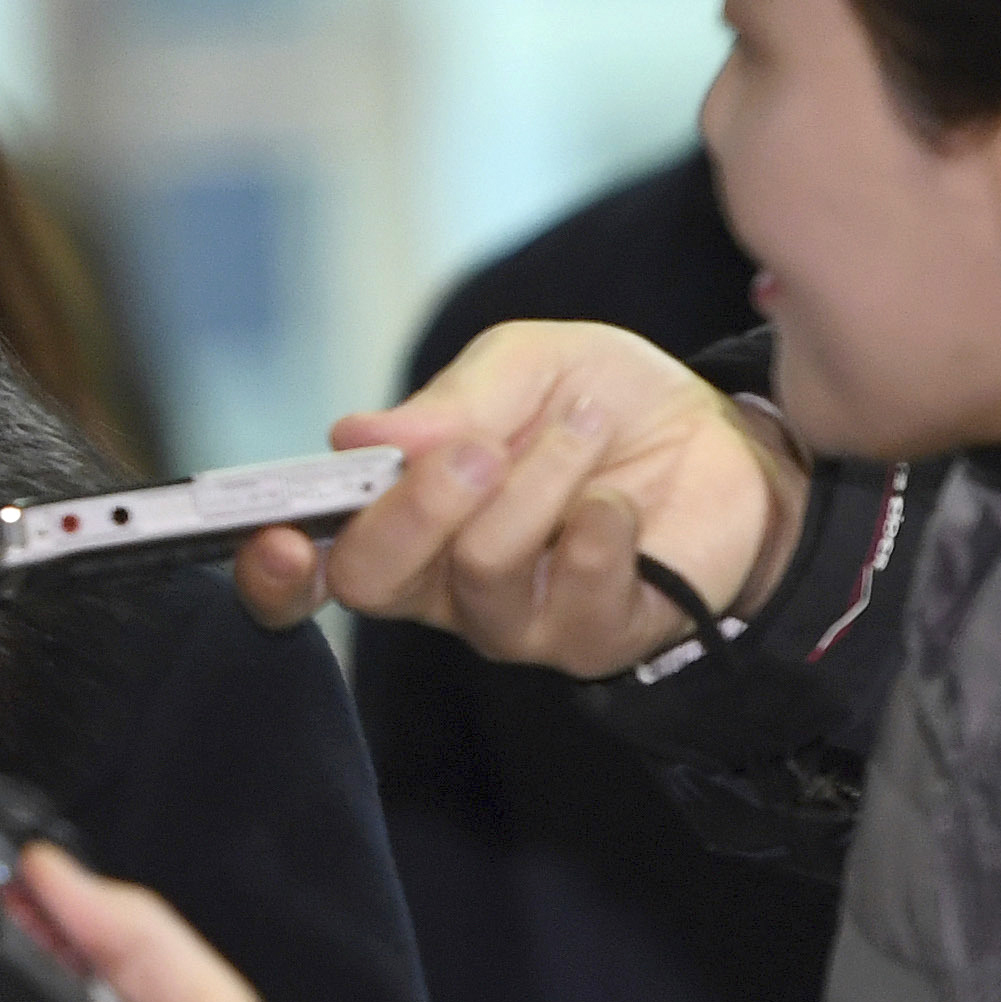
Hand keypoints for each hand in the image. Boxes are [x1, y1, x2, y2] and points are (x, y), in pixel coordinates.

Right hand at [233, 320, 794, 676]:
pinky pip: (572, 587)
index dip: (275, 570)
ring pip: (480, 569)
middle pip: (373, 578)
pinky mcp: (591, 637)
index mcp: (399, 515)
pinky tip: (619, 496)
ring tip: (584, 428)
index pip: (310, 567)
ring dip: (536, 482)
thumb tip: (353, 436)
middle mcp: (440, 580)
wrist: (725, 441)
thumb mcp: (526, 364)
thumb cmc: (602, 403)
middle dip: (418, 507)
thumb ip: (448, 401)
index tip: (278, 538)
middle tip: (478, 449)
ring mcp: (513, 620)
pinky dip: (598, 521)